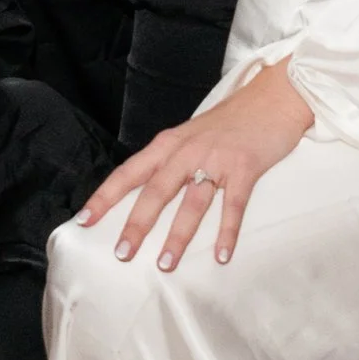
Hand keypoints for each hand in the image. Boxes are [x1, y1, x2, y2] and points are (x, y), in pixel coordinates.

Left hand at [80, 58, 315, 271]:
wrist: (274, 96)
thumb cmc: (231, 121)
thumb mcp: (192, 135)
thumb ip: (171, 160)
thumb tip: (148, 195)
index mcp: (169, 143)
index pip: (129, 172)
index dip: (105, 197)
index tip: (84, 221)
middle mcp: (188, 151)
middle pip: (156, 191)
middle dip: (137, 224)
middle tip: (122, 253)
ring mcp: (217, 159)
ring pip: (192, 203)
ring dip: (178, 235)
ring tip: (166, 263)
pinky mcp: (245, 167)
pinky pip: (233, 205)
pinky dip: (227, 232)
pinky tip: (223, 255)